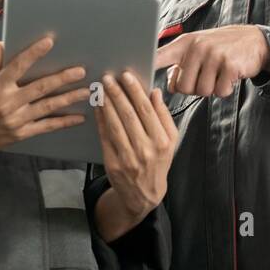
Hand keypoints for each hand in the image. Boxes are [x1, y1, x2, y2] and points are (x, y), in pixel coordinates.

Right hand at [0, 38, 88, 171]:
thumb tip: (3, 44)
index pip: (18, 66)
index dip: (34, 53)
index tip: (49, 42)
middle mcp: (8, 103)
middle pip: (40, 87)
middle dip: (62, 78)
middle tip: (80, 70)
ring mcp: (16, 120)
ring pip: (48, 106)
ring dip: (69, 98)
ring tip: (86, 90)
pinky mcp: (22, 133)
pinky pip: (46, 126)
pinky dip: (64, 122)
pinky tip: (78, 117)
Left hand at [94, 71, 177, 220]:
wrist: (144, 193)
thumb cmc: (158, 162)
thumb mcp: (171, 141)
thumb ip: (164, 116)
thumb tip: (155, 93)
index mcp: (163, 141)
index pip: (147, 110)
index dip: (135, 91)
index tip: (126, 76)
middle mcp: (146, 149)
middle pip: (129, 115)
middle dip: (117, 93)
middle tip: (108, 78)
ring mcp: (129, 158)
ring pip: (115, 125)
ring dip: (106, 104)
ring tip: (100, 89)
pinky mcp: (113, 164)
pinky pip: (105, 137)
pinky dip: (101, 120)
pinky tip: (98, 107)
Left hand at [152, 25, 269, 97]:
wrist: (254, 41)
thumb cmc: (221, 48)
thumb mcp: (198, 49)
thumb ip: (181, 64)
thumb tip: (170, 86)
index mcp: (185, 44)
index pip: (160, 55)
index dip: (146, 65)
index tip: (129, 73)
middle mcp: (198, 47)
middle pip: (184, 87)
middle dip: (195, 88)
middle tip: (206, 76)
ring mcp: (214, 55)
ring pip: (202, 91)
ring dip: (211, 89)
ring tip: (218, 74)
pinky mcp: (230, 65)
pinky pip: (220, 91)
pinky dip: (225, 90)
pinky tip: (229, 76)